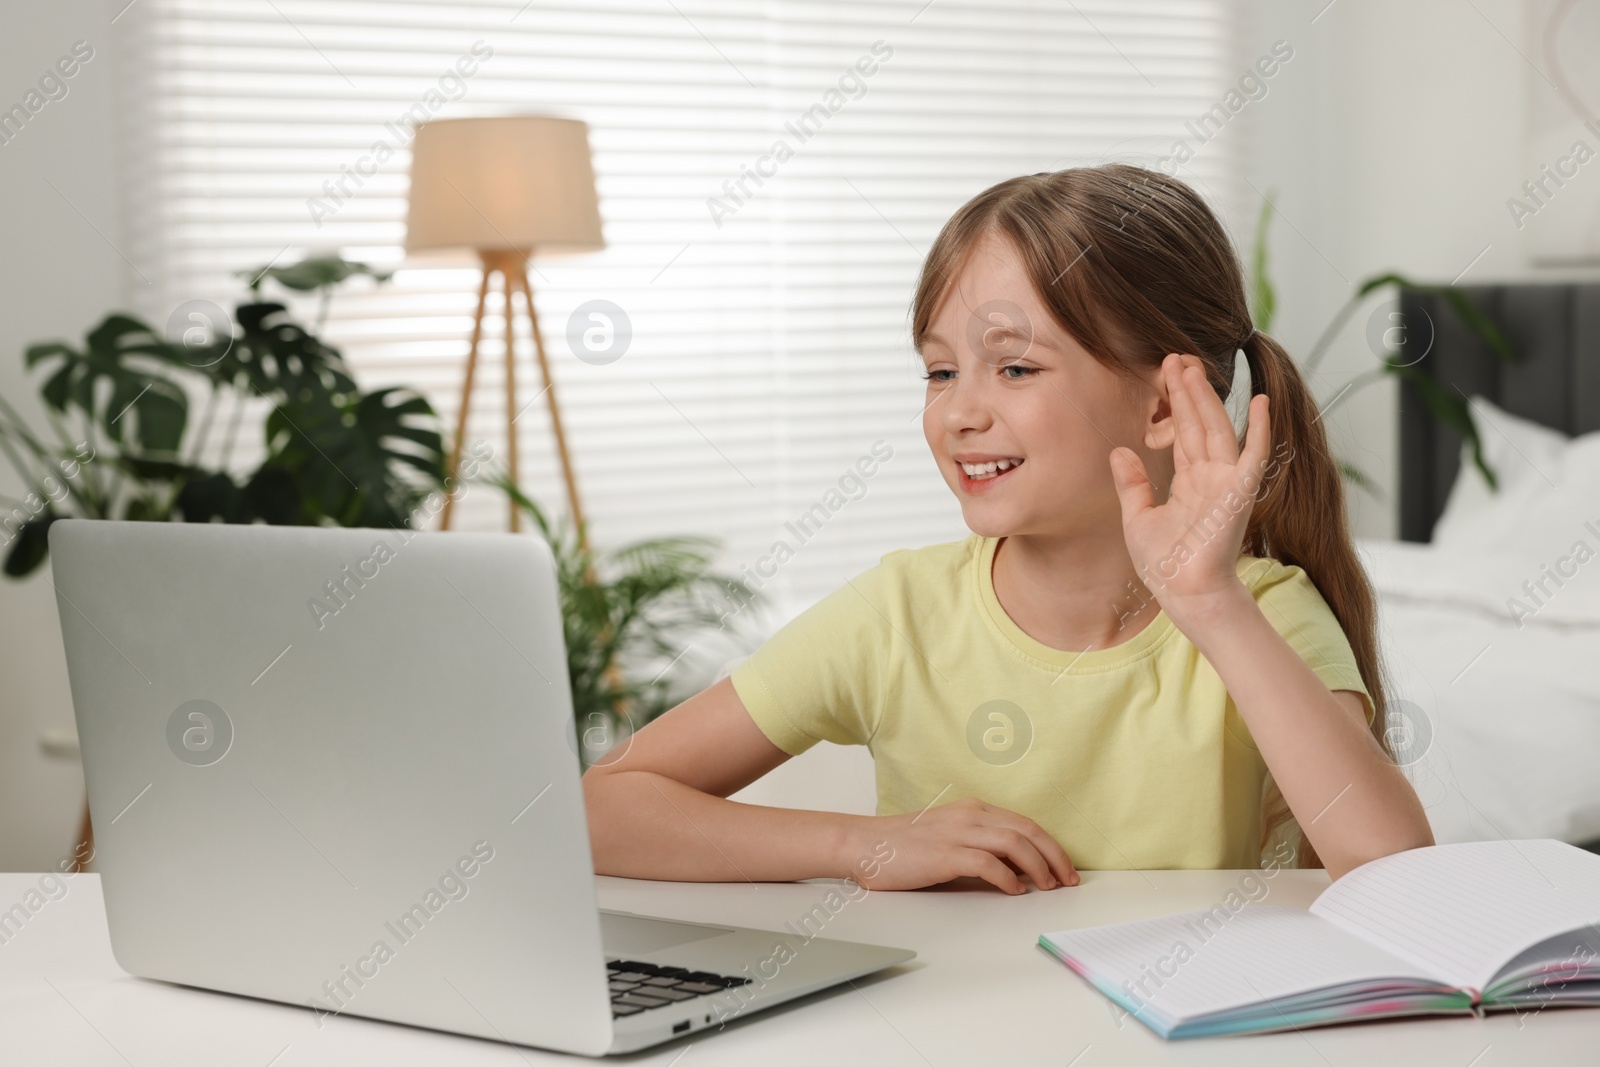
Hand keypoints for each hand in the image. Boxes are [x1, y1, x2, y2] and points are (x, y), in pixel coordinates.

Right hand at [841, 797, 1078, 894]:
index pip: (1026, 824)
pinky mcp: (945, 853)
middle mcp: (970, 815)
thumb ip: (982, 847)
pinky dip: (1008, 878)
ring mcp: (957, 832)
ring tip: (1046, 887)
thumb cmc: (905, 847)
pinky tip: (1014, 891)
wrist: (865, 844)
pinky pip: (987, 863)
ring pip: (1014, 843)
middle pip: (1028, 831)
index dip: (1051, 847)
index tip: (1064, 869)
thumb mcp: (951, 837)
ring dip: (1038, 868)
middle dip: (1055, 857)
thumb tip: (1019, 869)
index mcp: (974, 810)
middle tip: (1068, 881)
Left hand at [1108, 352, 1270, 621]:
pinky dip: (1260, 428)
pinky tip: (1261, 400)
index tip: (1164, 373)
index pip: (1182, 432)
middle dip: (1187, 391)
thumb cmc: (1165, 565)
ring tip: (1193, 367)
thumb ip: (1133, 483)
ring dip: (1206, 399)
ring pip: (1217, 429)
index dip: (1174, 403)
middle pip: (1198, 423)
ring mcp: (1227, 483)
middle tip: (1174, 357)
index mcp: (1189, 481)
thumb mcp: (1137, 517)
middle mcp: (1210, 477)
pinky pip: (1254, 455)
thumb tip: (1119, 450)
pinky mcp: (1240, 493)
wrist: (1185, 594)